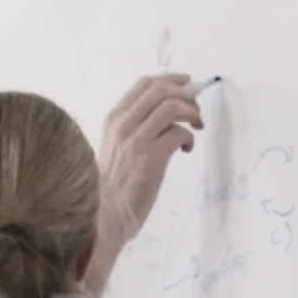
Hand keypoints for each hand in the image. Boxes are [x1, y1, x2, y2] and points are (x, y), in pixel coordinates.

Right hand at [85, 72, 202, 296]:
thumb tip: (165, 115)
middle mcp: (123, 125)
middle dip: (186, 94)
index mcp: (113, 119)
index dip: (170, 80)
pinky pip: (179, 133)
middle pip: (161, 89)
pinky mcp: (150, 160)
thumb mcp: (115, 148)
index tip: (186, 84)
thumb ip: (132, 129)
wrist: (101, 217)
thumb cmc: (110, 188)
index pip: (144, 84)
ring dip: (192, 113)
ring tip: (196, 126)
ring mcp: (136, 141)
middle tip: (197, 109)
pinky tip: (186, 149)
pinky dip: (189, 137)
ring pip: (172, 106)